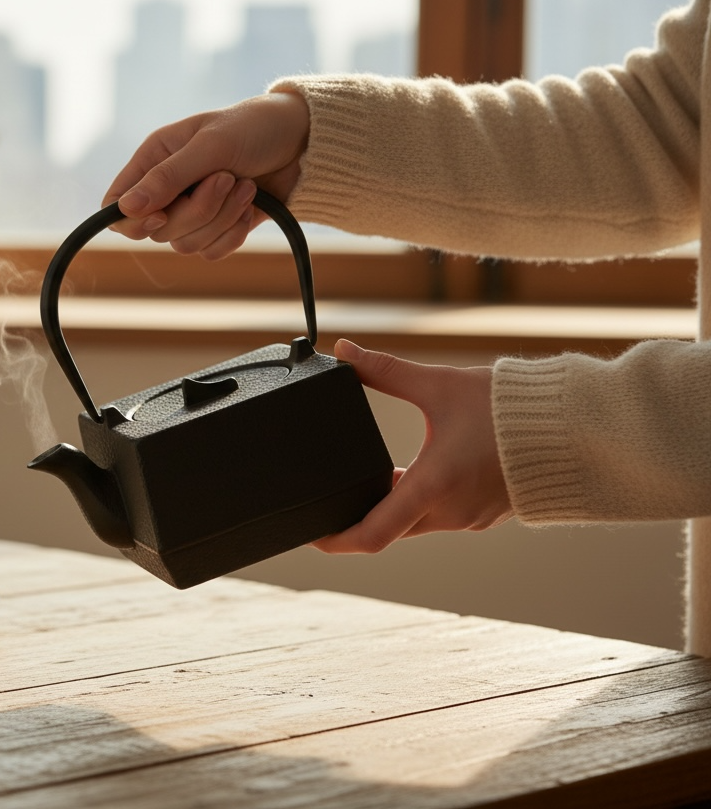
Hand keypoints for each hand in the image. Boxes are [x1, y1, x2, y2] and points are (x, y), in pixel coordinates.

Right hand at [103, 91, 309, 259]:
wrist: (304, 142)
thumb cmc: (255, 128)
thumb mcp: (210, 145)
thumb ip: (168, 177)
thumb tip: (126, 209)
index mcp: (154, 159)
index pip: (116, 205)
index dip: (132, 219)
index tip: (163, 213)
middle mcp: (168, 188)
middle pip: (155, 231)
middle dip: (197, 211)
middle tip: (227, 179)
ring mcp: (192, 211)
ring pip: (185, 245)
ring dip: (222, 218)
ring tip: (247, 186)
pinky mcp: (218, 228)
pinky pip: (211, 252)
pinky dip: (234, 233)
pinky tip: (251, 206)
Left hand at [311, 340, 514, 553]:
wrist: (580, 427)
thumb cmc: (513, 409)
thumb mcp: (440, 385)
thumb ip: (386, 371)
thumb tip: (345, 352)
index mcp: (433, 487)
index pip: (372, 534)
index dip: (335, 540)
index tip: (312, 533)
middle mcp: (450, 512)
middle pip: (388, 528)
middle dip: (358, 516)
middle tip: (330, 499)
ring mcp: (471, 517)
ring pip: (415, 521)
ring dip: (391, 504)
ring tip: (367, 480)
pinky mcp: (487, 512)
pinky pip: (440, 515)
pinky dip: (420, 500)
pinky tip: (411, 476)